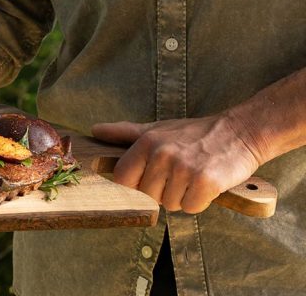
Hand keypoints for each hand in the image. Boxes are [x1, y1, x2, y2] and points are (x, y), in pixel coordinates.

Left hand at [91, 114, 263, 213]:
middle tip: (180, 174)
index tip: (151, 178)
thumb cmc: (195, 134)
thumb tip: (95, 131)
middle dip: (163, 191)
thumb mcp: (157, 128)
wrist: (241, 132)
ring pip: (170, 204)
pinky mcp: (206, 182)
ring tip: (194, 176)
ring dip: (183, 196)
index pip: (122, 179)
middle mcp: (163, 154)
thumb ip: (124, 132)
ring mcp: (184, 168)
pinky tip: (207, 184)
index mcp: (147, 142)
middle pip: (147, 195)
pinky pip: (191, 208)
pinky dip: (200, 201)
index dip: (135, 185)